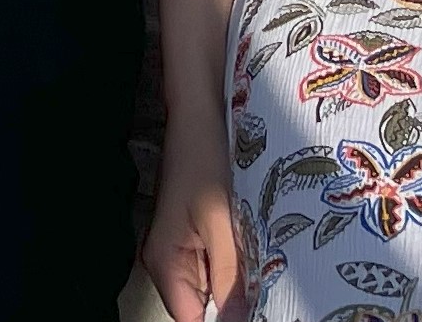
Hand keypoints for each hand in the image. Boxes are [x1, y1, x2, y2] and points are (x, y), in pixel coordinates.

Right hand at [142, 144, 242, 321]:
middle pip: (199, 306)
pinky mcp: (187, 240)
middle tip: (257, 277)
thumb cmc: (203, 159)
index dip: (222, 319)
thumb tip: (236, 320)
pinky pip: (210, 268)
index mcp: (164, 262)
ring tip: (251, 255)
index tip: (253, 309)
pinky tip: (244, 245)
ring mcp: (175, 252)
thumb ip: (228, 276)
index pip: (190, 319)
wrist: (197, 119)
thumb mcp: (221, 221)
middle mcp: (164, 263)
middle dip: (230, 301)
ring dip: (232, 281)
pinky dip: (230, 263)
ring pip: (208, 288)